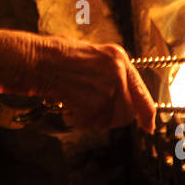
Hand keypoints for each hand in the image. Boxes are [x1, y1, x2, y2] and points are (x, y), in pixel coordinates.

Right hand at [0, 29, 158, 133]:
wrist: (36, 59)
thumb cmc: (57, 58)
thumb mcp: (93, 58)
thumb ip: (111, 75)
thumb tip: (124, 99)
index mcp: (119, 58)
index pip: (142, 92)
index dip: (146, 114)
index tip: (148, 126)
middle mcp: (117, 71)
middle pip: (127, 112)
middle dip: (111, 118)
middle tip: (92, 113)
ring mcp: (106, 86)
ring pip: (109, 119)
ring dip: (92, 119)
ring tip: (76, 105)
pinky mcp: (93, 99)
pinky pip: (91, 122)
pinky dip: (77, 119)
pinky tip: (68, 105)